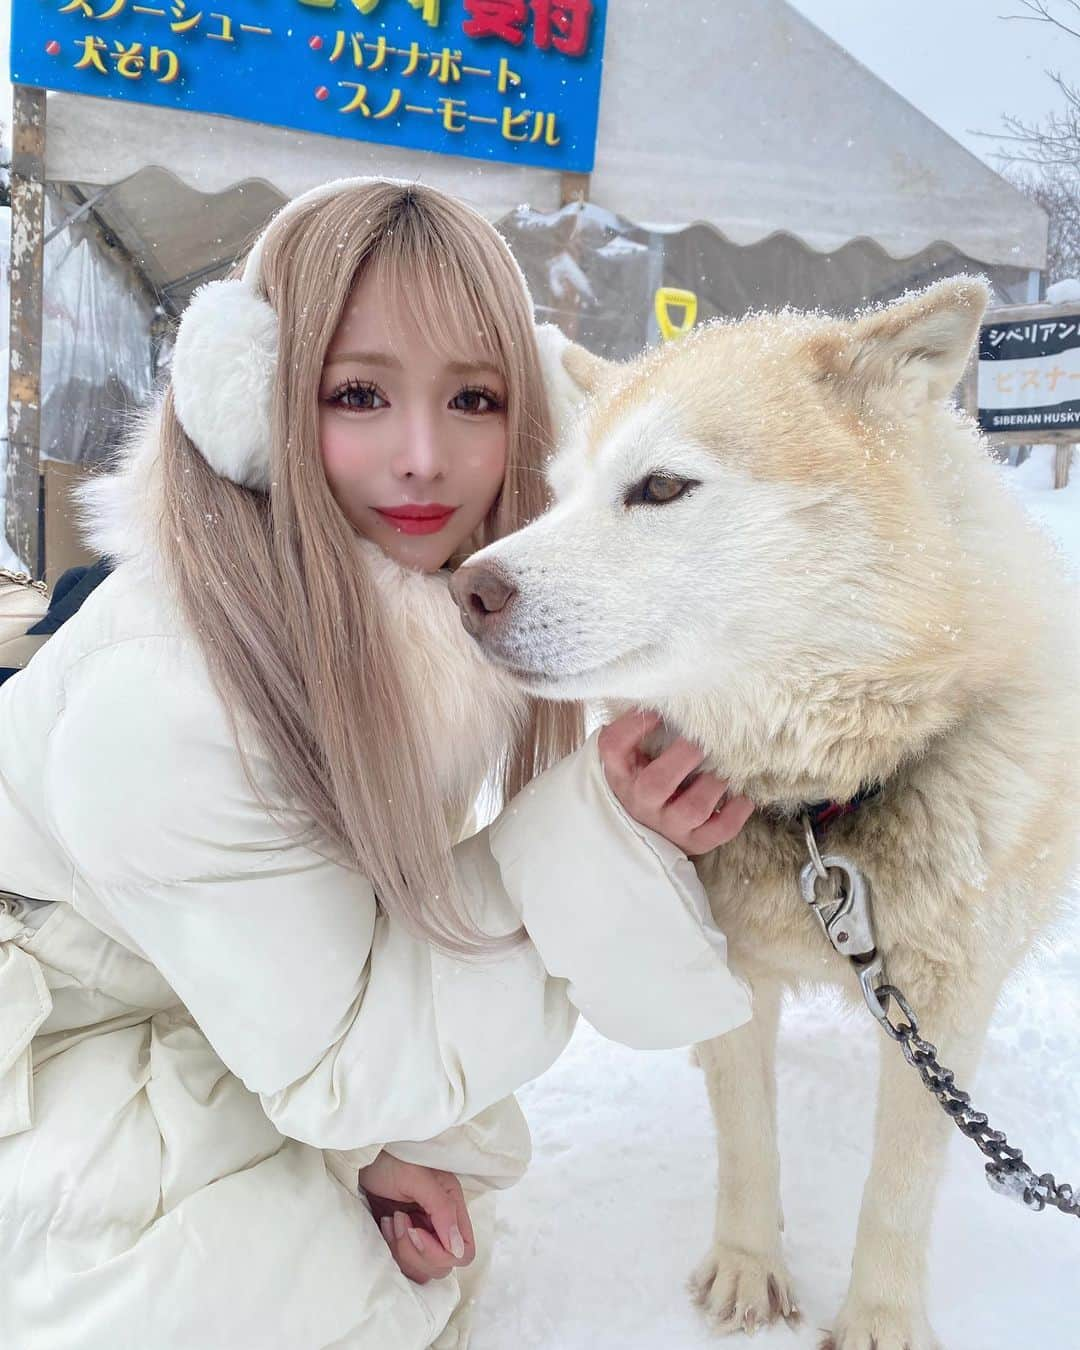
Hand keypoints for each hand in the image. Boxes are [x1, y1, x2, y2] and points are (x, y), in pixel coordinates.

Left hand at [357, 1153, 475, 1284]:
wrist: (362, 1158)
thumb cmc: (389, 1160)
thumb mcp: (416, 1177)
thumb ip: (442, 1209)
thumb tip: (458, 1248)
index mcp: (452, 1206)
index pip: (464, 1251)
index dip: (441, 1252)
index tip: (415, 1231)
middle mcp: (440, 1224)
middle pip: (442, 1266)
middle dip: (416, 1251)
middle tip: (398, 1220)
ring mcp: (421, 1234)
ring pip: (422, 1270)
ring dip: (402, 1251)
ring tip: (390, 1221)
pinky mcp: (402, 1241)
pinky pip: (403, 1265)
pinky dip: (392, 1251)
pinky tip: (384, 1224)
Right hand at [597, 708, 753, 856]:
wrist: (647, 829)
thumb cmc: (643, 779)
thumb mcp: (631, 756)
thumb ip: (638, 729)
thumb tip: (664, 694)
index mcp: (621, 774)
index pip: (614, 749)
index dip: (634, 726)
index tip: (659, 711)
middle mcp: (640, 802)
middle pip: (656, 783)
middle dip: (685, 756)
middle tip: (704, 739)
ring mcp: (668, 826)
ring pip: (693, 808)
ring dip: (714, 784)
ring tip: (726, 768)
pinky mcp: (694, 841)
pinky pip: (718, 832)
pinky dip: (736, 813)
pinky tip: (743, 796)